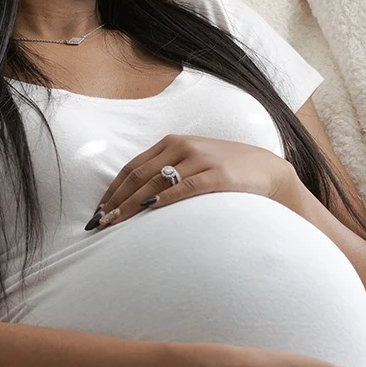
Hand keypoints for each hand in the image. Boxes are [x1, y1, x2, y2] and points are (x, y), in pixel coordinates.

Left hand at [85, 134, 298, 229]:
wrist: (266, 171)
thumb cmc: (226, 171)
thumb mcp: (194, 162)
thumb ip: (168, 171)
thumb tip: (135, 198)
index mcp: (173, 142)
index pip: (132, 167)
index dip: (112, 190)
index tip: (98, 211)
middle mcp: (183, 146)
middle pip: (138, 176)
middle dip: (116, 201)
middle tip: (99, 223)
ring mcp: (201, 159)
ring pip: (155, 183)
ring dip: (131, 205)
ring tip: (115, 224)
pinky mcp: (218, 176)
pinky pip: (183, 188)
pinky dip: (162, 200)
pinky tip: (146, 212)